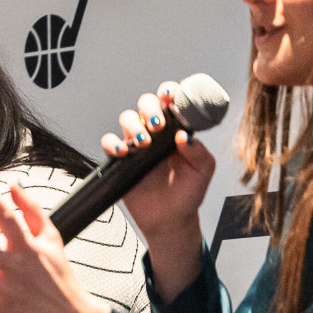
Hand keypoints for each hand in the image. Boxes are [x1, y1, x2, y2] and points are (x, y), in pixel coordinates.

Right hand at [104, 89, 216, 302]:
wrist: (170, 219)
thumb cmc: (188, 193)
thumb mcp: (203, 171)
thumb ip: (199, 152)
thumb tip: (184, 136)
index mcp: (177, 130)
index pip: (171, 102)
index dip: (169, 93)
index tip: (170, 96)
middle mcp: (156, 133)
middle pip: (145, 104)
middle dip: (149, 108)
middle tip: (157, 125)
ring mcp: (138, 145)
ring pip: (127, 119)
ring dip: (133, 125)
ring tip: (144, 143)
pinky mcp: (122, 160)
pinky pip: (110, 142)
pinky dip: (113, 143)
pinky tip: (124, 152)